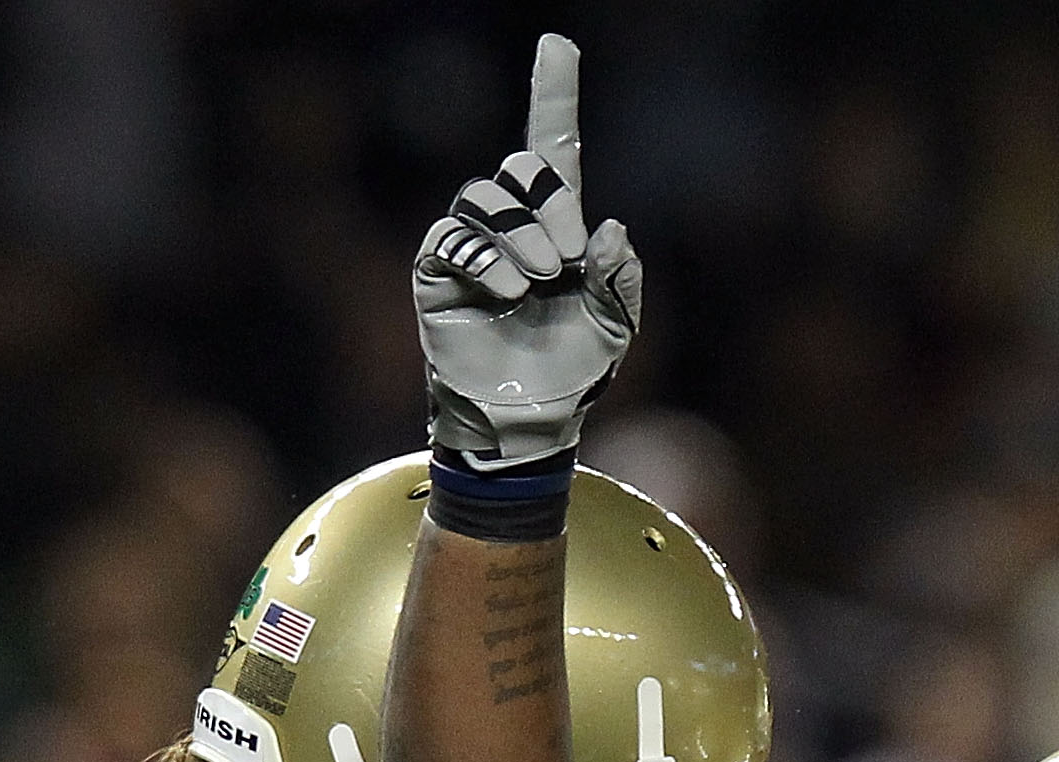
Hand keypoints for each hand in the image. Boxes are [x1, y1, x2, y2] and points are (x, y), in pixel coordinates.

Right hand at [411, 34, 641, 467]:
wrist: (531, 420)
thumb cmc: (573, 371)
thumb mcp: (616, 325)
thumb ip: (621, 276)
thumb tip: (607, 228)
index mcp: (559, 226)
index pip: (554, 146)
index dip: (554, 93)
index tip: (558, 44)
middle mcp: (511, 225)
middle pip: (519, 167)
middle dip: (549, 203)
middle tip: (568, 258)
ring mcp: (471, 245)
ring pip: (484, 198)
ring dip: (521, 235)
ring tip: (539, 281)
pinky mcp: (437, 271)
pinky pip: (452, 237)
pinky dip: (486, 258)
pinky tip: (508, 290)